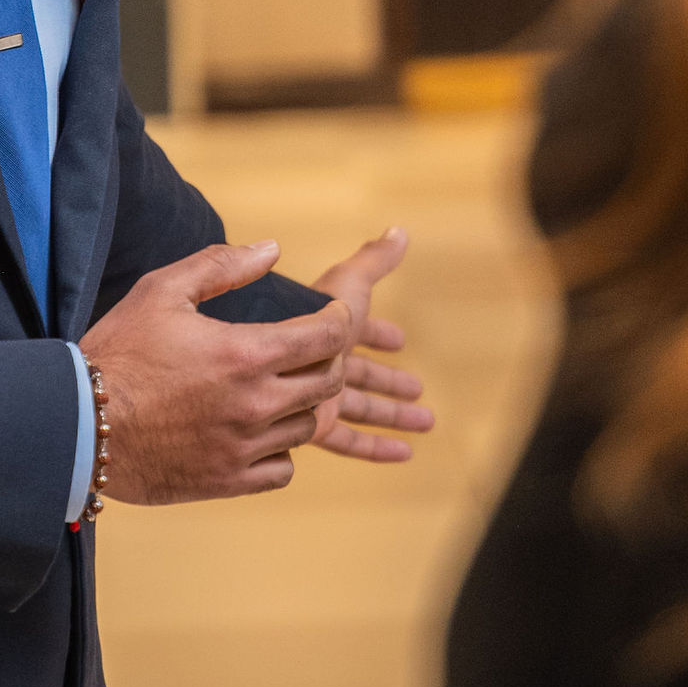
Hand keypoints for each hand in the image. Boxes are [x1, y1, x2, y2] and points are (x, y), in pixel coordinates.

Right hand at [82, 241, 352, 503]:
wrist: (76, 424)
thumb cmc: (117, 353)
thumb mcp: (162, 290)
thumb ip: (221, 265)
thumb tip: (272, 249)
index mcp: (247, 353)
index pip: (328, 337)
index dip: (339, 321)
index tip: (332, 317)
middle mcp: (255, 403)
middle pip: (329, 383)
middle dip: (328, 361)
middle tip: (308, 353)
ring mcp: (244, 447)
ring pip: (308, 427)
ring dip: (300, 406)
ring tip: (275, 391)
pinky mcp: (228, 482)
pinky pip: (283, 470)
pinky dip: (279, 452)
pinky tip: (256, 434)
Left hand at [306, 227, 433, 463]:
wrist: (262, 355)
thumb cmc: (307, 314)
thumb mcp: (346, 285)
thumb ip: (372, 262)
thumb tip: (401, 232)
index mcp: (326, 330)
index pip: (359, 333)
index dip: (379, 335)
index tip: (398, 341)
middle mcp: (322, 364)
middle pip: (363, 374)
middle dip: (390, 380)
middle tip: (417, 388)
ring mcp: (317, 397)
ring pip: (363, 407)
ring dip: (394, 413)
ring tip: (425, 421)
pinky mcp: (313, 426)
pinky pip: (350, 440)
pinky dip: (377, 447)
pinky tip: (402, 453)